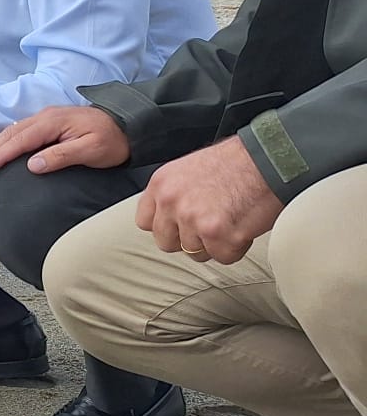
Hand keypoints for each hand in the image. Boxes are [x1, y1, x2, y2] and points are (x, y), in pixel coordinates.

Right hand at [0, 105, 130, 175]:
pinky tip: (1, 150)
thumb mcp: (90, 150)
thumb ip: (61, 156)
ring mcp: (47, 118)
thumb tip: (32, 164)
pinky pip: (21, 131)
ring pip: (13, 131)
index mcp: (52, 122)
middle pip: (10, 134)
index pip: (18, 140)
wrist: (130, 124)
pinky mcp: (50, 123)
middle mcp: (45, 117)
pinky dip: (7, 141)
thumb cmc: (112, 139)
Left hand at [135, 137, 282, 263]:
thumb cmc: (237, 163)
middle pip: (167, 243)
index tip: (182, 225)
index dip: (167, 227)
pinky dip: (236, 248)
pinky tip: (244, 227)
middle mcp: (171, 201)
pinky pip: (223, 257)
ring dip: (215, 244)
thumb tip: (168, 221)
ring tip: (232, 220)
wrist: (270, 158)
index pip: (145, 223)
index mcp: (161, 184)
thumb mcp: (188, 171)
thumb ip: (173, 195)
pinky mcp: (217, 233)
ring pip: (196, 253)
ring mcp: (192, 218)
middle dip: (190, 240)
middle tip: (212, 226)